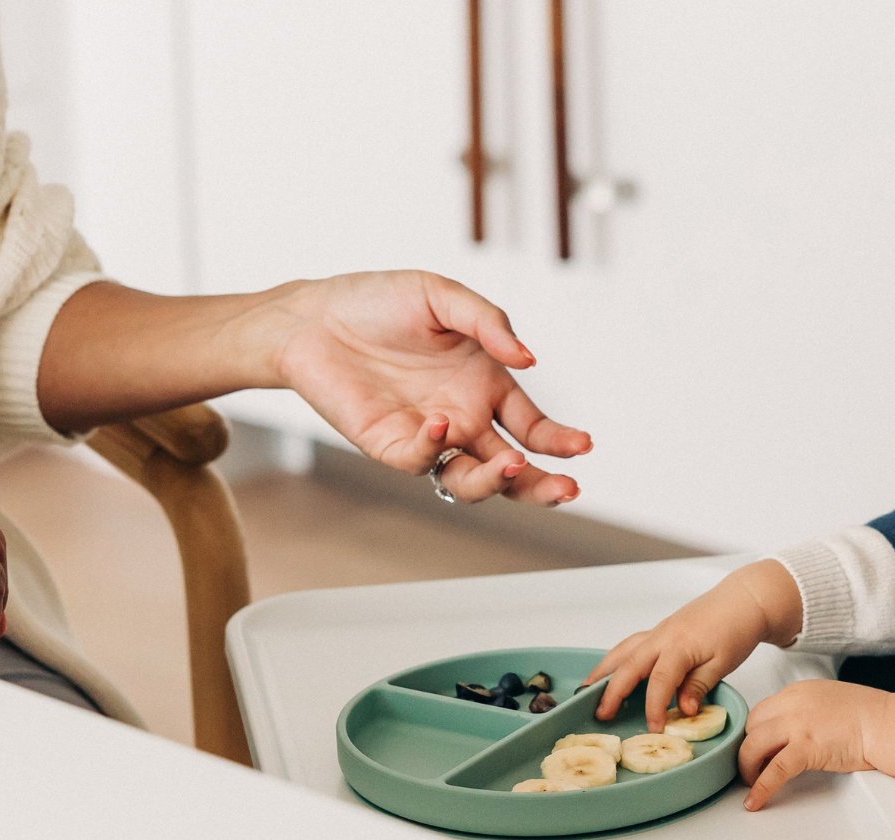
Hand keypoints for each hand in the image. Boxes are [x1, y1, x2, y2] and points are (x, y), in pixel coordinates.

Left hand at [267, 271, 590, 505]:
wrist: (312, 316)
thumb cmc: (378, 302)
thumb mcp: (442, 296)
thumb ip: (489, 323)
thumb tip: (528, 358)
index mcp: (485, 386)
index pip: (532, 427)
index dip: (558, 441)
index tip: (582, 446)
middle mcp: (463, 418)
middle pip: (513, 469)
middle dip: (542, 484)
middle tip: (566, 489)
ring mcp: (429, 436)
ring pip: (473, 480)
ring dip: (497, 481)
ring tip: (513, 465)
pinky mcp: (390, 445)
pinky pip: (421, 460)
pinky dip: (434, 447)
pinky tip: (439, 422)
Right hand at [585, 560, 803, 731]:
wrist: (744, 600)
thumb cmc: (737, 628)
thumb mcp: (724, 663)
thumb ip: (699, 686)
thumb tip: (683, 710)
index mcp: (680, 646)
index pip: (659, 681)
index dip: (654, 707)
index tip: (654, 728)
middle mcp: (662, 637)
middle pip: (629, 665)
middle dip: (611, 691)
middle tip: (600, 714)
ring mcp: (658, 632)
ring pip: (623, 651)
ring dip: (603, 671)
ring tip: (586, 690)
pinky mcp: (660, 631)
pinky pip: (630, 645)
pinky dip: (615, 659)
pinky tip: (610, 671)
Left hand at [738, 680, 889, 810]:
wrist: (889, 724)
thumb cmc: (872, 715)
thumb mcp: (831, 702)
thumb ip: (809, 712)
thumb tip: (796, 731)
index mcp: (799, 692)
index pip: (763, 711)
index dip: (757, 732)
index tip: (758, 748)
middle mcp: (793, 704)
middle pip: (752, 725)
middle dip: (748, 747)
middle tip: (752, 765)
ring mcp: (798, 725)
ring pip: (753, 745)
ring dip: (747, 767)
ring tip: (751, 783)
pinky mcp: (806, 748)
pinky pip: (773, 771)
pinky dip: (760, 788)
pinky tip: (754, 801)